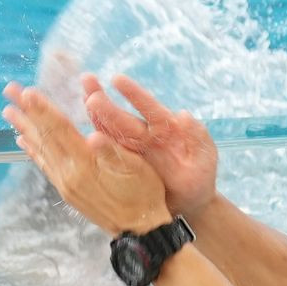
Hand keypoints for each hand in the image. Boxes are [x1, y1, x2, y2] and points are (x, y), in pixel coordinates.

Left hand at [1, 81, 175, 233]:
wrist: (138, 230)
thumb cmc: (143, 194)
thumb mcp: (136, 169)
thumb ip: (113, 151)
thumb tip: (94, 137)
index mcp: (86, 163)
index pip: (60, 130)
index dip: (44, 109)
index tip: (27, 92)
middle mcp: (69, 173)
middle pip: (44, 136)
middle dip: (27, 112)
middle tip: (10, 91)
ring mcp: (64, 183)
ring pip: (40, 149)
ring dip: (24, 127)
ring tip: (9, 111)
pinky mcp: (66, 191)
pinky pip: (44, 165)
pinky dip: (32, 150)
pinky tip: (23, 140)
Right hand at [80, 73, 218, 216]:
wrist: (190, 205)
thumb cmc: (201, 179)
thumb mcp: (206, 158)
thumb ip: (198, 137)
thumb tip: (184, 115)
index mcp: (167, 129)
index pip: (149, 108)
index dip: (134, 94)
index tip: (117, 80)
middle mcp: (145, 136)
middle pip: (122, 117)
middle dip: (105, 103)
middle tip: (88, 86)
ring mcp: (132, 150)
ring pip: (110, 130)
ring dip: (95, 115)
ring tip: (82, 98)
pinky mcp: (123, 165)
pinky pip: (106, 151)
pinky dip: (94, 141)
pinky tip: (80, 130)